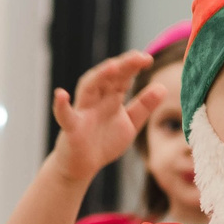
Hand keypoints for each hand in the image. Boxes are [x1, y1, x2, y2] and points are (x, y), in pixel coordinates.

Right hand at [49, 51, 159, 178]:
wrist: (82, 166)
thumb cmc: (104, 142)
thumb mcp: (130, 124)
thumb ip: (144, 107)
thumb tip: (162, 87)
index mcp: (111, 98)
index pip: (122, 78)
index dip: (133, 67)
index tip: (147, 58)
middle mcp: (96, 100)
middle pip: (107, 78)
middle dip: (121, 66)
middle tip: (138, 56)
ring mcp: (82, 112)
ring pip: (88, 88)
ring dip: (98, 76)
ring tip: (112, 66)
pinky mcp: (71, 128)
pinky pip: (64, 115)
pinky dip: (61, 105)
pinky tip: (61, 94)